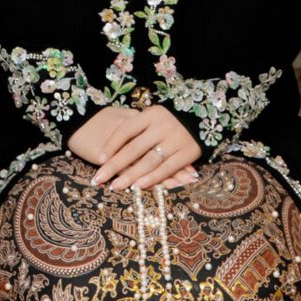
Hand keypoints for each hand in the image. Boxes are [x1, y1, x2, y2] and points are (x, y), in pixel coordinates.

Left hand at [70, 103, 199, 190]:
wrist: (201, 120)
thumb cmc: (167, 123)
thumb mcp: (152, 119)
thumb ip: (136, 131)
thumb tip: (108, 151)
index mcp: (151, 114)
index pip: (126, 129)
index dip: (111, 144)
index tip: (99, 158)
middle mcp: (162, 125)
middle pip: (134, 148)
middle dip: (115, 165)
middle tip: (99, 178)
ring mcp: (176, 139)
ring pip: (149, 161)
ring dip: (131, 175)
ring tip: (116, 186)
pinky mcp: (187, 153)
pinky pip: (166, 168)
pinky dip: (152, 178)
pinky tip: (138, 186)